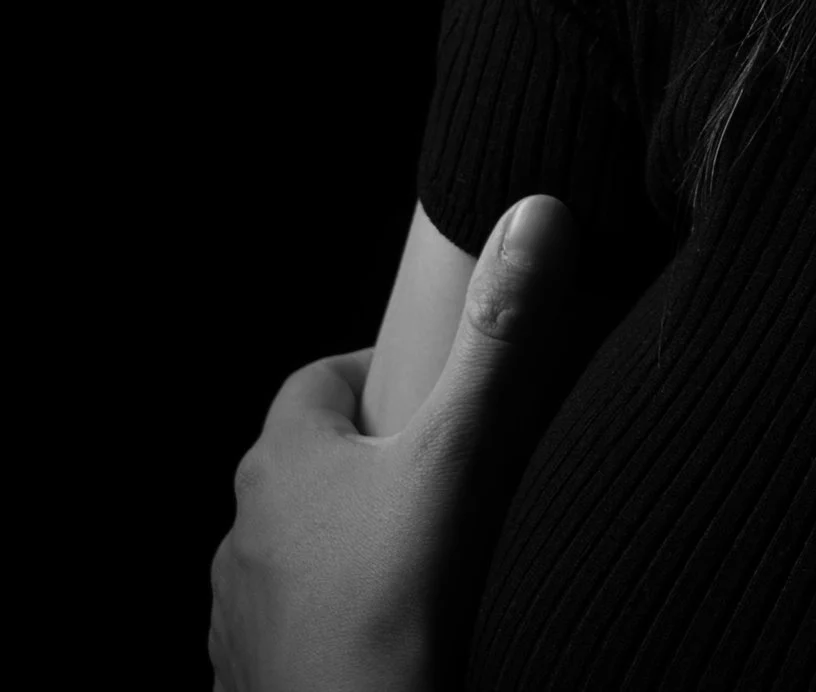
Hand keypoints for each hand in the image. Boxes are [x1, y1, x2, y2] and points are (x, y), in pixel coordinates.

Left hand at [209, 195, 578, 691]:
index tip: (443, 391)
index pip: (316, 380)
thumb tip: (533, 213)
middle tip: (457, 468)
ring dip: (356, 539)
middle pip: (312, 463)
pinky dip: (342, 611)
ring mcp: (240, 616)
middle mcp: (242, 534)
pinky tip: (404, 624)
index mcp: (280, 463)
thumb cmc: (394, 612)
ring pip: (304, 546)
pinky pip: (299, 620)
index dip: (380, 374)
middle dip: (378, 458)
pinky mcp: (253, 680)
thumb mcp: (459, 458)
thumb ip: (499, 338)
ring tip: (437, 551)